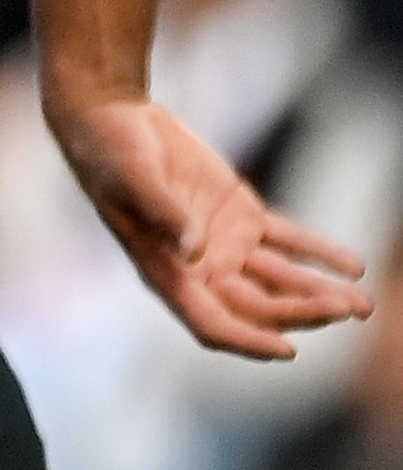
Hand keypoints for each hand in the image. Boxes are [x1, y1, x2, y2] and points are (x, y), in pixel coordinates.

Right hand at [54, 90, 371, 362]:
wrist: (112, 119)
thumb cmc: (108, 153)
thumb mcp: (130, 179)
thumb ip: (162, 213)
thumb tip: (193, 248)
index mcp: (166, 270)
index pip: (212, 322)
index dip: (249, 341)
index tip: (287, 351)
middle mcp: (198, 266)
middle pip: (258, 307)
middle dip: (301, 313)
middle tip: (344, 309)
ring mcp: (223, 242)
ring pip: (279, 281)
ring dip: (318, 294)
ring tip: (361, 304)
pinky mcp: (241, 214)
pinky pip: (289, 242)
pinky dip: (321, 254)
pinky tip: (353, 267)